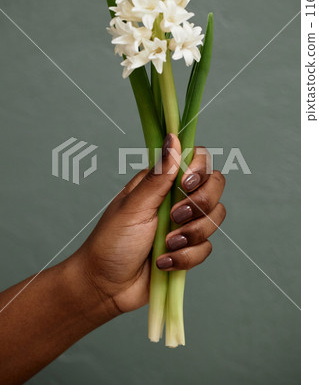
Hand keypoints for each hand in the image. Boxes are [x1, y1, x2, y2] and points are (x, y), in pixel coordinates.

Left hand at [73, 134, 225, 320]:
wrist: (106, 286)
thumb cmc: (112, 241)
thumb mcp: (134, 206)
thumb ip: (158, 176)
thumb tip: (173, 138)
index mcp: (162, 181)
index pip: (198, 160)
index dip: (200, 170)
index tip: (186, 185)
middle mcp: (177, 199)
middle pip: (215, 187)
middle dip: (199, 205)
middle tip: (174, 217)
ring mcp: (184, 225)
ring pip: (215, 218)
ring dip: (191, 235)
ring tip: (166, 245)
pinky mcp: (188, 249)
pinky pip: (206, 248)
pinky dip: (185, 257)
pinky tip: (163, 262)